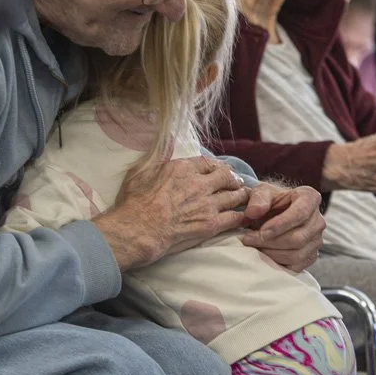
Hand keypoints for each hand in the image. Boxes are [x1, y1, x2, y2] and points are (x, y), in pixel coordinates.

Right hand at [96, 156, 251, 270]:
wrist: (137, 231)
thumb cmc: (132, 204)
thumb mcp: (139, 172)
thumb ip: (157, 158)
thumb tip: (167, 144)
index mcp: (182, 168)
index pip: (208, 162)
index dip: (216, 166)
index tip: (219, 170)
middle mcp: (198, 183)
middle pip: (227, 176)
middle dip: (233, 178)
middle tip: (235, 182)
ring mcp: (207, 204)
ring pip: (235, 195)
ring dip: (240, 195)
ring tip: (243, 197)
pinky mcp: (211, 224)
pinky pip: (235, 217)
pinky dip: (241, 215)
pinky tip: (243, 216)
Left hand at [240, 185, 324, 272]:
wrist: (275, 213)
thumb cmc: (270, 201)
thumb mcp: (262, 192)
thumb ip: (257, 198)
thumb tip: (253, 212)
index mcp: (310, 198)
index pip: (300, 213)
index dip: (280, 225)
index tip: (261, 231)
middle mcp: (318, 220)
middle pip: (298, 238)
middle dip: (270, 242)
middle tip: (249, 239)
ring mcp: (317, 240)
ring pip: (297, 254)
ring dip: (271, 254)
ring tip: (254, 246)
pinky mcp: (311, 256)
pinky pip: (296, 266)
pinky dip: (277, 263)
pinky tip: (263, 255)